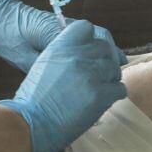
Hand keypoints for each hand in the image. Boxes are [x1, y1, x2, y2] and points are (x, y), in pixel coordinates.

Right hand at [0, 20, 126, 151]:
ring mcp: (91, 75)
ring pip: (115, 68)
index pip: (87, 27)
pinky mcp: (100, 95)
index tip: (88, 52)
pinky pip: (120, 88)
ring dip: (109, 79)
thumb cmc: (34, 98)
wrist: (31, 123)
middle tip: (97, 75)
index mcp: (61, 46)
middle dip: (103, 61)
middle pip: (105, 48)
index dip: (90, 39)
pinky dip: (114, 95)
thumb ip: (64, 53)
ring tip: (98, 89)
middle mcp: (77, 56)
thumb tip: (85, 53)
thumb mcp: (44, 63)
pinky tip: (102, 100)